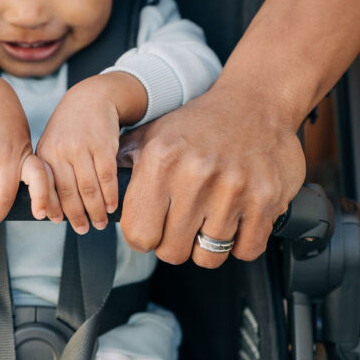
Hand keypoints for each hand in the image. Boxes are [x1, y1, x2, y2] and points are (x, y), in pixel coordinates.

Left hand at [36, 72, 145, 233]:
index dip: (52, 207)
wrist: (92, 98)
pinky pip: (107, 176)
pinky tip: (113, 205)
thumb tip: (50, 209)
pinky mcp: (103, 145)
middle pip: (69, 192)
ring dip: (96, 210)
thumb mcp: (52, 144)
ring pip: (89, 188)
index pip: (47, 187)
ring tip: (100, 223)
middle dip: (77, 215)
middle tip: (84, 229)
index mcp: (45, 153)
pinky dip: (110, 195)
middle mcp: (61, 151)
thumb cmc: (70, 129)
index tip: (58, 222)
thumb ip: (50, 172)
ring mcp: (82, 147)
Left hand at [118, 76, 304, 267]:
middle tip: (183, 229)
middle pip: (172, 252)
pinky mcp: (265, 199)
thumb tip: (94, 182)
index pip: (138, 234)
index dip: (144, 238)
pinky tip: (236, 225)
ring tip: (209, 226)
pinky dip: (240, 245)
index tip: (154, 231)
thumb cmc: (202, 123)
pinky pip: (246, 250)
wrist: (257, 103)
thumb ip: (124, 160)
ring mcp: (233, 189)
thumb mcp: (154, 133)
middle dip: (175, 245)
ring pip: (208, 256)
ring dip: (208, 247)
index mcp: (161, 161)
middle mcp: (195, 176)